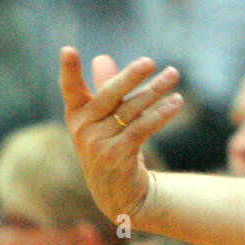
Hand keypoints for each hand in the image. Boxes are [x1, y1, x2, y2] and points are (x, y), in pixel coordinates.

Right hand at [59, 47, 183, 221]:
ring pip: (131, 110)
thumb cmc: (112, 148)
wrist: (120, 194)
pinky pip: (143, 128)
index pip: (70, 89)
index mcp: (76, 116)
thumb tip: (101, 58)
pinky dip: (161, 113)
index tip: (68, 50)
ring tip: (174, 74)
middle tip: (150, 61)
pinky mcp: (118, 155)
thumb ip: (105, 89)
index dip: (68, 70)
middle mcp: (82, 129)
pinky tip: (176, 102)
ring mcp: (98, 144)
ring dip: (155, 91)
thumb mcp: (105, 120)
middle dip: (130, 76)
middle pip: (108, 95)